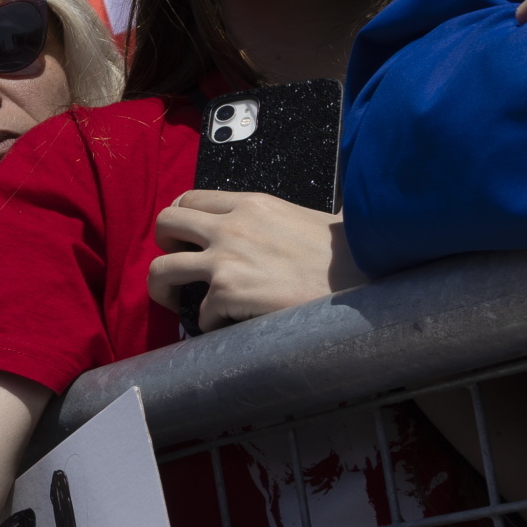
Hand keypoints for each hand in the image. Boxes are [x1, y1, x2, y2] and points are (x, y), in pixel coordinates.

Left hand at [147, 191, 365, 325]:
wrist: (366, 275)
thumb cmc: (345, 252)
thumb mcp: (299, 218)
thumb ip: (267, 222)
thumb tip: (258, 238)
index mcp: (250, 204)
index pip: (190, 198)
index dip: (180, 220)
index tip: (185, 238)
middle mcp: (230, 227)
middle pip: (164, 224)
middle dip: (163, 248)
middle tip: (177, 268)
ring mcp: (225, 260)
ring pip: (160, 270)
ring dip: (164, 290)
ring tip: (178, 303)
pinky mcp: (228, 293)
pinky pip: (199, 314)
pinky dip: (209, 325)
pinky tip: (229, 328)